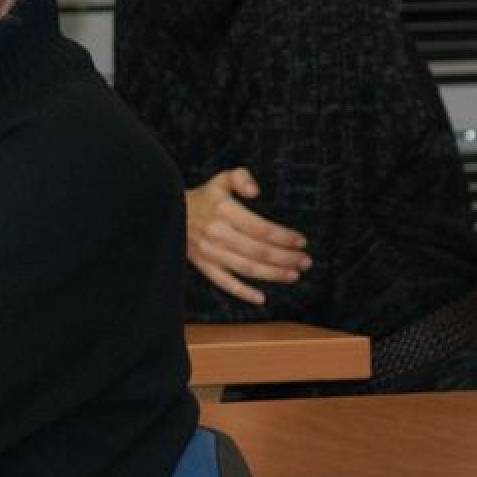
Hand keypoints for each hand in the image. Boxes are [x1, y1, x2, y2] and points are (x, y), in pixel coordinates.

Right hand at [185, 168, 309, 304]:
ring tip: (294, 275)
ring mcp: (209, 252)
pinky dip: (243, 293)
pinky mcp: (203, 265)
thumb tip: (256, 191)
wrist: (171, 213)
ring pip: (246, 268)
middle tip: (305, 261)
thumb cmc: (205, 197)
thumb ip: (241, 178)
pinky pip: (224, 283)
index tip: (301, 241)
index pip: (260, 228)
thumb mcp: (221, 179)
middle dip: (286, 258)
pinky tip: (262, 298)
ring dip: (273, 275)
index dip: (284, 237)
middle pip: (258, 251)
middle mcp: (217, 233)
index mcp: (223, 210)